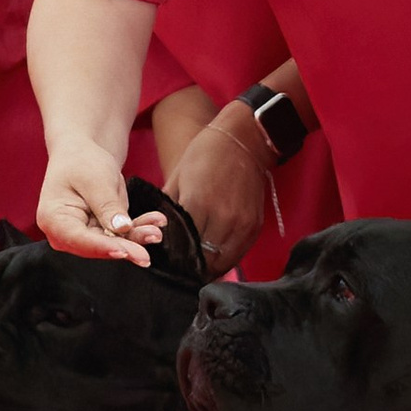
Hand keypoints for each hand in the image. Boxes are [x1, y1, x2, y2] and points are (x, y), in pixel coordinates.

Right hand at [39, 138, 161, 265]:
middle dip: (126, 245)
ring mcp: (84, 235)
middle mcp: (65, 233)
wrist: (82, 154)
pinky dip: (140, 228)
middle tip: (149, 243)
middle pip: (97, 246)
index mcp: (53, 219)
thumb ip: (107, 206)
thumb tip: (122, 229)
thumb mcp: (95, 179)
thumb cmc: (81, 162)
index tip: (124, 251)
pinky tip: (156, 220)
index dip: (102, 247)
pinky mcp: (102, 232)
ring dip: (137, 237)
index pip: (78, 239)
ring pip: (114, 243)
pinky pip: (122, 235)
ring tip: (156, 228)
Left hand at [165, 110, 271, 276]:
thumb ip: (168, 209)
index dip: (172, 259)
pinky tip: (213, 257)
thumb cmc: (205, 154)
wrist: (245, 140)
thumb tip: (156, 233)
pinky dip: (225, 259)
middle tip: (178, 270)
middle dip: (189, 268)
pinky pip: (238, 254)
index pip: (182, 247)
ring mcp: (242, 224)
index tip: (165, 263)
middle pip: (203, 261)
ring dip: (208, 268)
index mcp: (199, 205)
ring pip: (223, 263)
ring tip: (194, 268)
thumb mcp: (177, 177)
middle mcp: (223, 219)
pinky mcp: (254, 226)